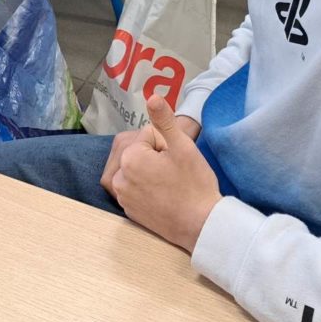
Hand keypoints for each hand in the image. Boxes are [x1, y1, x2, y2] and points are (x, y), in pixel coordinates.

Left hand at [106, 97, 221, 252]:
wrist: (201, 225)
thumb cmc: (194, 184)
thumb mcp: (182, 146)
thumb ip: (164, 120)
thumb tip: (152, 96)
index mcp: (130, 157)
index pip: (148, 136)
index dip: (166, 144)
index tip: (177, 160)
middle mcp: (119, 178)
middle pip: (140, 153)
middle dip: (156, 157)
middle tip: (176, 172)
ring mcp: (123, 197)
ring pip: (137, 171)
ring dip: (151, 172)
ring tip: (171, 184)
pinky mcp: (129, 212)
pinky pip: (136, 189)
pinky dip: (148, 189)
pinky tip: (165, 196)